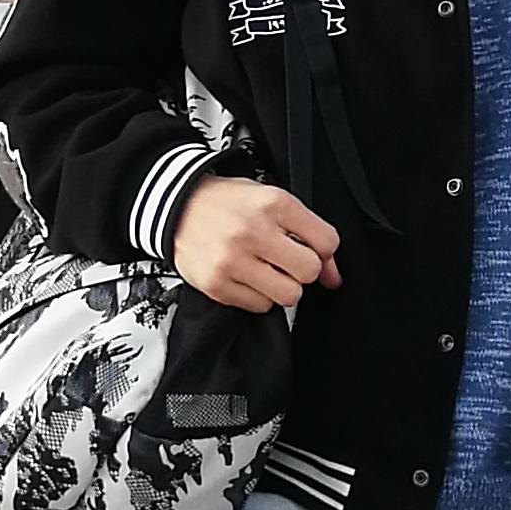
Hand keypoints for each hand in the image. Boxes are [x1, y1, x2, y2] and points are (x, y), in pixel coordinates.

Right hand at [174, 172, 342, 312]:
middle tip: (285, 260)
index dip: (323, 250)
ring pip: (288, 295)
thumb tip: (334, 278)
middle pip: (309, 272)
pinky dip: (258, 296)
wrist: (176, 208)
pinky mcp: (216, 284)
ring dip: (282, 286)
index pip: (326, 241)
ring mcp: (233, 260)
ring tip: (265, 270)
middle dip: (302, 269)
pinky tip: (246, 276)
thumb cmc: (227, 203)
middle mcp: (253, 231)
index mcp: (273, 204)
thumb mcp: (271, 202)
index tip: (309, 248)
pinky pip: (260, 307)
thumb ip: (309, 235)